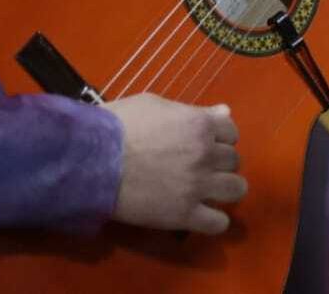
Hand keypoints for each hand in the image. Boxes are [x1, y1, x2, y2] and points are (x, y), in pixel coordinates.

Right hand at [106, 94, 245, 234]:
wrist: (92, 160)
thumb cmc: (118, 125)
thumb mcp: (156, 105)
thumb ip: (194, 111)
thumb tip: (224, 112)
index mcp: (200, 125)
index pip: (231, 132)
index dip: (220, 138)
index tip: (206, 144)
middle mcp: (206, 155)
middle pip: (233, 161)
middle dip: (220, 163)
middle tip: (200, 168)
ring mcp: (198, 186)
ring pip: (236, 189)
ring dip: (225, 189)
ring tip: (208, 192)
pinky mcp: (184, 215)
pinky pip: (218, 223)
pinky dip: (214, 220)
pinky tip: (202, 216)